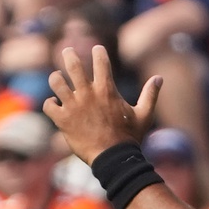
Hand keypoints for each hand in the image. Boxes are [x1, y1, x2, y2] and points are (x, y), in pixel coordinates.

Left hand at [45, 44, 161, 165]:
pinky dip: (50, 103)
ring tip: (57, 78)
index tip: (96, 49)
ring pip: (56, 81)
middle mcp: (88, 94)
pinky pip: (49, 105)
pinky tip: (54, 104)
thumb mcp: (144, 115)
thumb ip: (150, 95)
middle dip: (69, 54)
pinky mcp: (63, 120)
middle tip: (67, 50)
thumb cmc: (129, 137)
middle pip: (73, 65)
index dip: (98, 52)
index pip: (101, 61)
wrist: (113, 159)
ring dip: (56, 78)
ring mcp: (73, 106)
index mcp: (107, 90)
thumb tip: (159, 78)